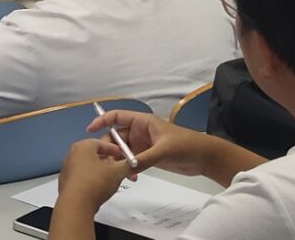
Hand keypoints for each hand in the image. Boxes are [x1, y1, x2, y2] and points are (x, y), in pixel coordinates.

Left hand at [55, 139, 135, 214]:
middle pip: (94, 154)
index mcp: (83, 147)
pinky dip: (92, 179)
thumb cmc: (96, 183)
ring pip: (88, 166)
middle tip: (118, 167)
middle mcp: (72, 154)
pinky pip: (82, 176)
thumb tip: (134, 163)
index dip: (115, 149)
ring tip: (111, 179)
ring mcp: (67, 169)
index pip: (101, 142)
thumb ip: (128, 165)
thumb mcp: (117, 172)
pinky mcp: (66, 182)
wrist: (76, 204)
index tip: (123, 155)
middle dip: (108, 160)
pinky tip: (99, 188)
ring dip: (100, 171)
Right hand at [86, 110, 208, 177]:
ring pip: (122, 151)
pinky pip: (130, 162)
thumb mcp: (164, 150)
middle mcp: (140, 132)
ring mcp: (143, 145)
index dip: (102, 120)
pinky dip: (127, 169)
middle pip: (116, 137)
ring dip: (118, 161)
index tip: (90, 130)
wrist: (204, 158)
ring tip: (119, 173)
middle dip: (110, 148)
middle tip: (108, 162)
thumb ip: (145, 159)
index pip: (117, 117)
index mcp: (143, 122)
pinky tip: (130, 178)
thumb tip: (126, 168)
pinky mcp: (147, 157)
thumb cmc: (187, 145)